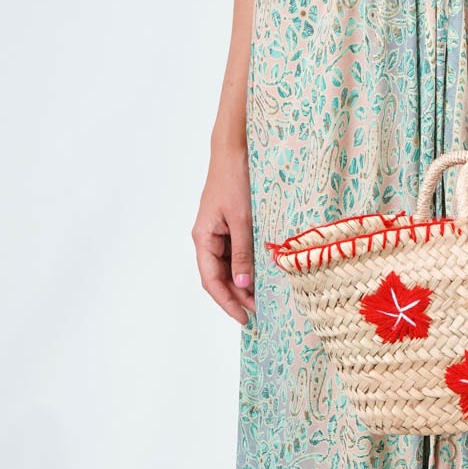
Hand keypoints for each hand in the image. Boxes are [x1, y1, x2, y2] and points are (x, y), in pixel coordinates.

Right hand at [191, 142, 255, 323]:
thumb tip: (243, 285)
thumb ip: (242, 254)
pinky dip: (248, 269)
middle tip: (260, 312)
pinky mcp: (230, 228)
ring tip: (264, 299)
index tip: (243, 318)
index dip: (226, 302)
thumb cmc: (235, 180)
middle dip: (238, 297)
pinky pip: (237, 256)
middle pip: (220, 278)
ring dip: (244, 285)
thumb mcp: (242, 221)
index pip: (211, 280)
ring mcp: (219, 234)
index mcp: (203, 238)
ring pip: (229, 269)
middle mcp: (208, 239)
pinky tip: (262, 277)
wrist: (235, 150)